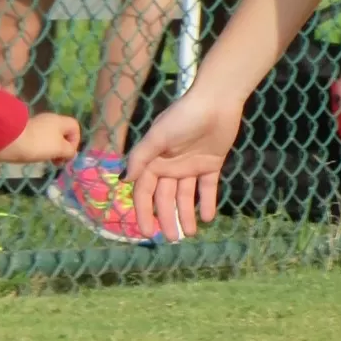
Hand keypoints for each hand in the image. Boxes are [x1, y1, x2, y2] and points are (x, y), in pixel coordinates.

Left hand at [0, 113, 80, 164]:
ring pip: (51, 138)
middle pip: (63, 133)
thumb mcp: (60, 149)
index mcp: (59, 121)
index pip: (75, 127)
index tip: (68, 153)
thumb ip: (69, 151)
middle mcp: (49, 120)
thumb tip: (70, 152)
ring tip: (47, 161)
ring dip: (52, 150)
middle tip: (58, 161)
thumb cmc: (39, 144)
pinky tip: (36, 156)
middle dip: (63, 148)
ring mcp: (37, 126)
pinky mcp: (26, 133)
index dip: (76, 141)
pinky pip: (40, 141)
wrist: (10, 142)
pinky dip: (41, 149)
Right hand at [123, 89, 241, 242]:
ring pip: (185, 196)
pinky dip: (206, 202)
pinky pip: (206, 188)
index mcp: (153, 159)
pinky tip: (206, 218)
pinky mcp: (210, 164)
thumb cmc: (183, 117)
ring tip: (190, 233)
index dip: (144, 211)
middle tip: (173, 239)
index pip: (144, 191)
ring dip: (186, 214)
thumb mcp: (157, 137)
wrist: (216, 101)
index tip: (147, 232)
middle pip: (165, 198)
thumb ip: (140, 158)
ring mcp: (189, 166)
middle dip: (167, 218)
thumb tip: (124, 180)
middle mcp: (169, 165)